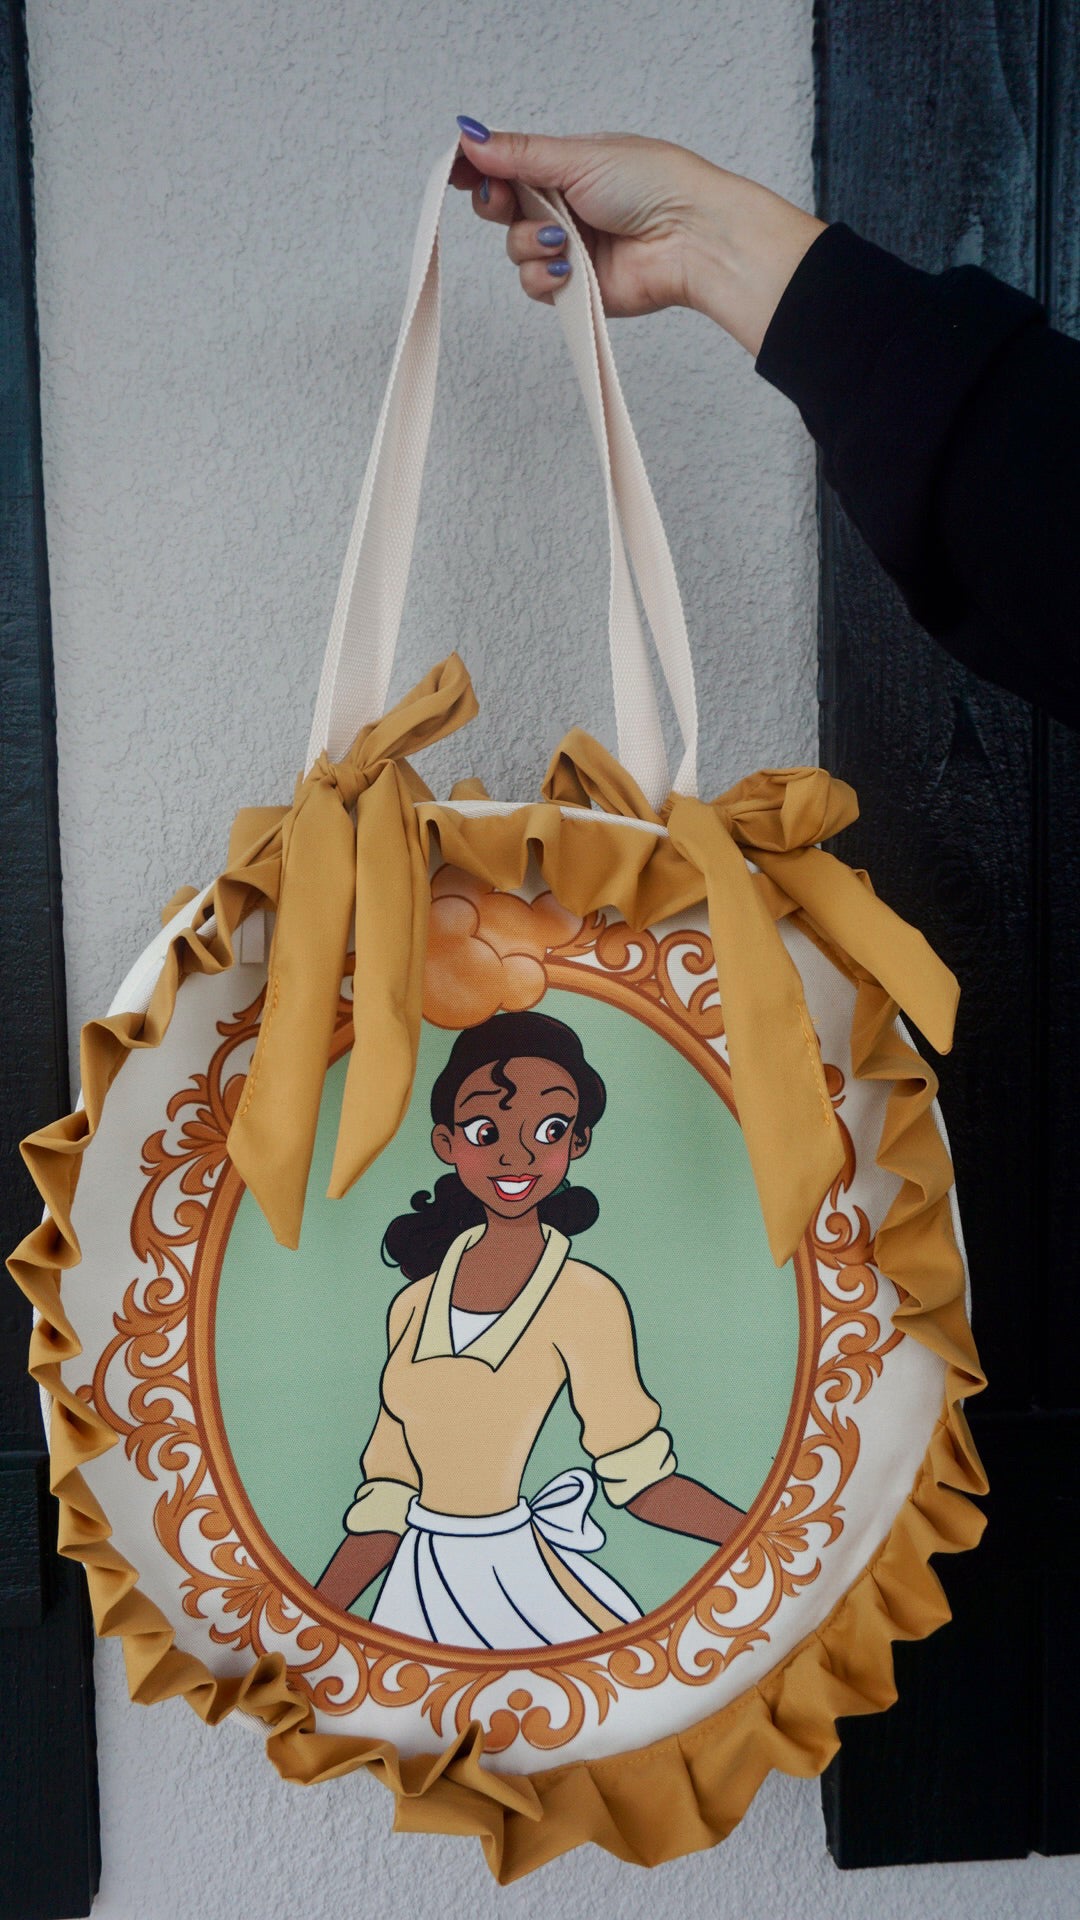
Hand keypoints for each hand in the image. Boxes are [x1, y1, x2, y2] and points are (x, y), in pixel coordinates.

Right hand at [452, 120, 826, 356]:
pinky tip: (568, 265)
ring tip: (563, 237)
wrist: (690, 238)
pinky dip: (544, 275)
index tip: (459, 171)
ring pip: (515, 249)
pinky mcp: (576, 288)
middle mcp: (565, 207)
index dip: (480, 169)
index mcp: (567, 167)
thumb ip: (519, 154)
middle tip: (504, 199)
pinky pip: (534, 284)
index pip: (508, 166)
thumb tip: (470, 137)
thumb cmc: (653, 185)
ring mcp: (569, 248)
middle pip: (502, 208)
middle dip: (498, 204)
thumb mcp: (579, 156)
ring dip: (530, 241)